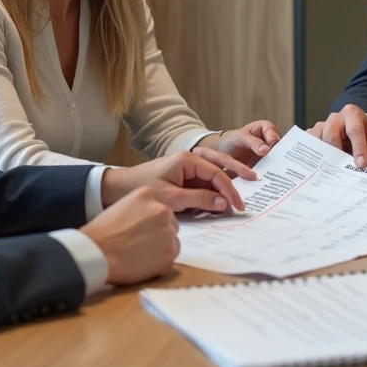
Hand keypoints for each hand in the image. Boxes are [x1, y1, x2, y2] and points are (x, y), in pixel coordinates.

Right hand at [80, 188, 178, 284]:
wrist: (97, 252)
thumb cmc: (101, 232)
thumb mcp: (121, 206)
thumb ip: (139, 209)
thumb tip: (147, 220)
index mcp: (148, 195)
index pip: (160, 207)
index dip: (151, 220)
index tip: (142, 229)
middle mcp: (162, 209)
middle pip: (170, 222)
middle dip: (159, 232)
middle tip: (141, 242)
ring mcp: (168, 231)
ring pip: (172, 239)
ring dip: (161, 246)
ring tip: (140, 253)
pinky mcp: (170, 252)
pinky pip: (171, 256)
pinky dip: (161, 261)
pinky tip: (143, 262)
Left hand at [101, 151, 245, 212]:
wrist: (118, 188)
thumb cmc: (142, 188)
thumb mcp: (172, 198)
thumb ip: (200, 199)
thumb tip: (223, 204)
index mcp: (188, 160)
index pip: (216, 173)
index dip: (229, 190)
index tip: (238, 205)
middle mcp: (189, 161)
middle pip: (218, 171)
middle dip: (233, 183)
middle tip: (247, 195)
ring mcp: (186, 170)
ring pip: (211, 179)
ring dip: (222, 191)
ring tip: (237, 200)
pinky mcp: (182, 180)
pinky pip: (201, 186)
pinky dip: (210, 196)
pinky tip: (218, 206)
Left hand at [193, 120, 281, 179]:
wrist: (225, 152)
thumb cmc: (233, 139)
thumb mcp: (241, 137)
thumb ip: (253, 142)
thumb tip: (266, 149)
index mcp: (266, 128)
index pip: (273, 132)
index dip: (273, 138)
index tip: (270, 146)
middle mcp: (271, 141)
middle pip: (279, 148)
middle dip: (278, 155)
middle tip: (276, 162)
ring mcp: (270, 154)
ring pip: (277, 160)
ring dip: (275, 166)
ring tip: (274, 173)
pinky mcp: (267, 166)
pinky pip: (271, 169)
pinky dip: (270, 174)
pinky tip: (268, 179)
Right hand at [306, 104, 366, 167]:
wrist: (357, 129)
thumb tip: (365, 162)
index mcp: (353, 114)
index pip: (355, 130)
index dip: (358, 148)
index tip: (361, 164)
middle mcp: (336, 117)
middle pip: (331, 132)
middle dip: (337, 150)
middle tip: (342, 167)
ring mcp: (322, 125)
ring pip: (317, 137)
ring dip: (323, 154)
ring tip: (329, 168)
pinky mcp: (313, 133)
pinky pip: (308, 142)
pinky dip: (311, 153)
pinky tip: (317, 165)